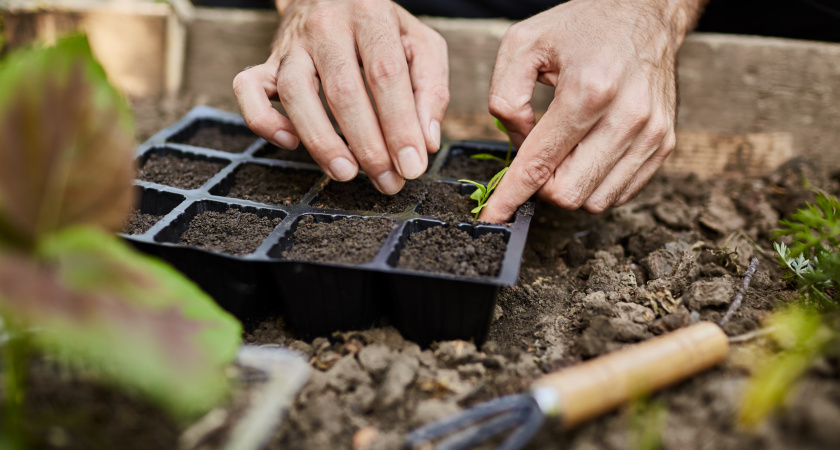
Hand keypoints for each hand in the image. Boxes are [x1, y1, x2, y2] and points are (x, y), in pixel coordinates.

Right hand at [233, 0, 448, 193]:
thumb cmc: (382, 29)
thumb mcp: (420, 44)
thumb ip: (431, 89)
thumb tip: (426, 143)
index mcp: (371, 14)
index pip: (386, 74)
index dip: (399, 125)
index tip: (412, 166)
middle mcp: (327, 25)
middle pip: (343, 91)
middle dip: (368, 145)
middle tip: (388, 181)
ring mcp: (292, 44)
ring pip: (294, 93)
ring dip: (321, 141)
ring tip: (347, 173)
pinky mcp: (267, 61)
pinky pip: (247, 89)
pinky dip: (264, 121)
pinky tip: (290, 143)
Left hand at [479, 0, 704, 221]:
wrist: (645, 13)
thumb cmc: (582, 27)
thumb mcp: (523, 44)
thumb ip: (504, 96)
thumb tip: (517, 142)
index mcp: (588, 90)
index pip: (540, 163)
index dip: (511, 196)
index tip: (493, 216)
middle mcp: (627, 116)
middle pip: (568, 192)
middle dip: (541, 186)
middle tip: (536, 158)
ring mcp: (651, 133)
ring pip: (595, 200)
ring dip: (569, 185)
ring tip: (564, 150)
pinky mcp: (665, 144)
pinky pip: (620, 193)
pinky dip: (595, 183)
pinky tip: (587, 153)